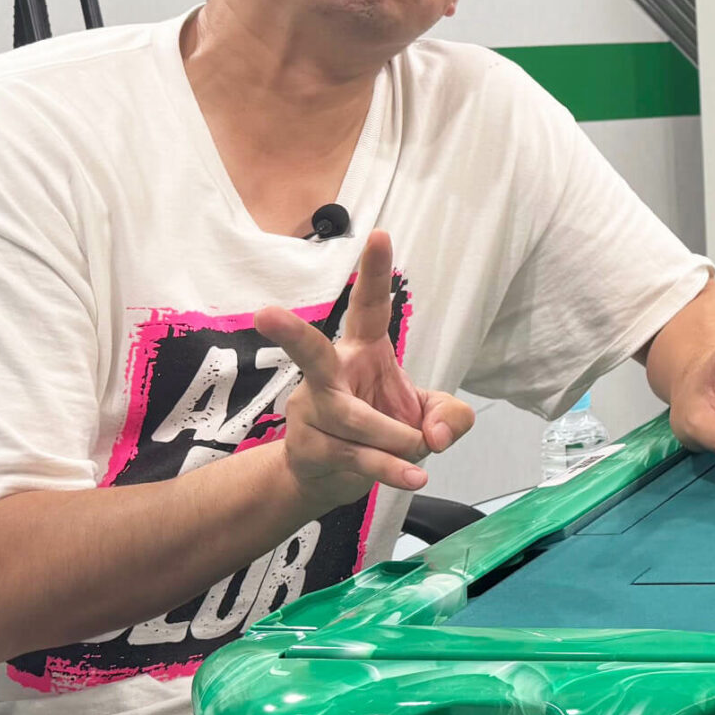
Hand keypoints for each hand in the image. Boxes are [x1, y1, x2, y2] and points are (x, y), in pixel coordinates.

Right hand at [259, 231, 474, 509]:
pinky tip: (414, 475)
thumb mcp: (429, 417)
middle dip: (289, 334)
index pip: (368, 307)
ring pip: (357, 421)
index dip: (374, 272)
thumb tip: (436, 434)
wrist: (331, 479)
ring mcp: (311, 411)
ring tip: (418, 449)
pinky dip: (391, 468)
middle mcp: (328, 374)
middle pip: (310, 353)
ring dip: (397, 440)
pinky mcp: (309, 447)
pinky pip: (357, 456)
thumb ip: (450, 416)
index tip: (381, 235)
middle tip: (264, 313)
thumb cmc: (382, 430)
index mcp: (361, 351)